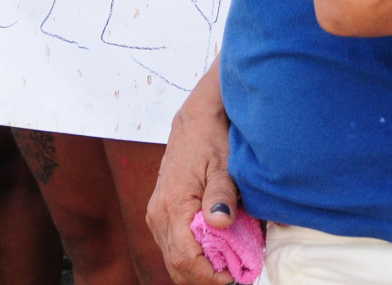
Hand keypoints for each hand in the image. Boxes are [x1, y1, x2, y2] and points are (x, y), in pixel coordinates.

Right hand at [147, 83, 241, 284]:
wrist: (194, 121)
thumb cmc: (211, 140)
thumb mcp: (224, 165)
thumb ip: (222, 194)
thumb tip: (221, 222)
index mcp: (172, 206)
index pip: (184, 257)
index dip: (209, 275)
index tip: (235, 276)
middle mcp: (158, 214)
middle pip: (176, 265)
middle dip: (205, 277)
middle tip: (235, 275)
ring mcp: (156, 215)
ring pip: (173, 259)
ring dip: (199, 269)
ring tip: (228, 265)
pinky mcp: (160, 213)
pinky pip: (173, 246)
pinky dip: (192, 256)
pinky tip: (215, 251)